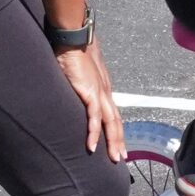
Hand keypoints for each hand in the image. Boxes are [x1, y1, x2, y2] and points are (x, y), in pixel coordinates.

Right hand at [57, 43, 124, 161]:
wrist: (74, 38)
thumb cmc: (75, 50)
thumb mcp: (80, 71)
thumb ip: (81, 82)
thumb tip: (76, 87)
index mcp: (103, 88)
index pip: (113, 112)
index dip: (117, 129)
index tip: (118, 143)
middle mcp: (105, 92)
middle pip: (116, 121)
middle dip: (119, 140)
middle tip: (121, 157)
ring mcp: (99, 93)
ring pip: (110, 122)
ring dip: (112, 141)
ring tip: (113, 157)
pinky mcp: (90, 92)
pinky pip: (94, 117)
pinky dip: (93, 133)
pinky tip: (92, 145)